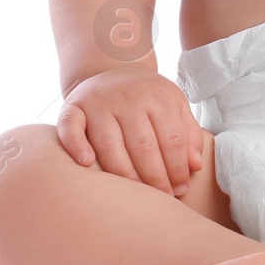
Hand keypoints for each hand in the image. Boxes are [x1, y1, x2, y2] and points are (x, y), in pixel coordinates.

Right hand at [56, 68, 203, 195]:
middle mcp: (126, 97)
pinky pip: (70, 127)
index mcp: (156, 96)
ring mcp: (97, 102)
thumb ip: (188, 133)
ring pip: (109, 144)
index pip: (171, 139)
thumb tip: (194, 166)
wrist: (111, 67)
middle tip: (161, 198)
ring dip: (124, 175)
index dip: (178, 169)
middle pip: (143, 146)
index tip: (180, 188)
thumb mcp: (174, 104)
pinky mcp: (72, 106)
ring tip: (136, 195)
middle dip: (155, 178)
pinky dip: (75, 145)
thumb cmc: (147, 96)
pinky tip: (87, 163)